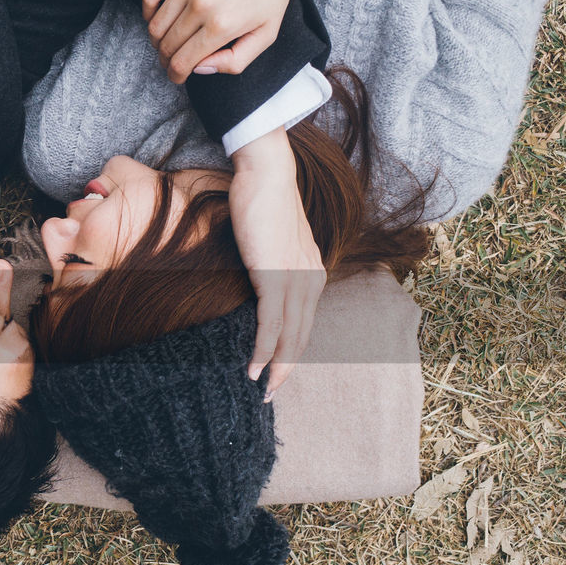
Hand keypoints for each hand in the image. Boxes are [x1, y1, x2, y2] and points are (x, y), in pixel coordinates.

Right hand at [141, 0, 335, 82]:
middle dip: (166, 59)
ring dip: (157, 39)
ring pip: (155, 24)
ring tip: (166, 41)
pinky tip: (159, 17)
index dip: (175, 75)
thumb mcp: (266, 34)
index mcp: (222, 25)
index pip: (182, 62)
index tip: (176, 76)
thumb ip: (235, 61)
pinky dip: (148, 13)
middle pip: (166, 45)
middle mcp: (202, 3)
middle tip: (171, 60)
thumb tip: (199, 68)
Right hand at [228, 127, 325, 396]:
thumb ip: (269, 261)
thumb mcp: (269, 238)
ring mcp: (296, 278)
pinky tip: (255, 367)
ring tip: (264, 389)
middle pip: (302, 334)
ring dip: (277, 366)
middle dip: (288, 368)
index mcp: (311, 270)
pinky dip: (265, 349)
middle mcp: (310, 277)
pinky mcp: (275, 275)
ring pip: (290, 334)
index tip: (277, 370)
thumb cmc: (261, 198)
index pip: (303, 320)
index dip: (291, 349)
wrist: (265, 172)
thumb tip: (254, 276)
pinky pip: (272, 323)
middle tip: (271, 392)